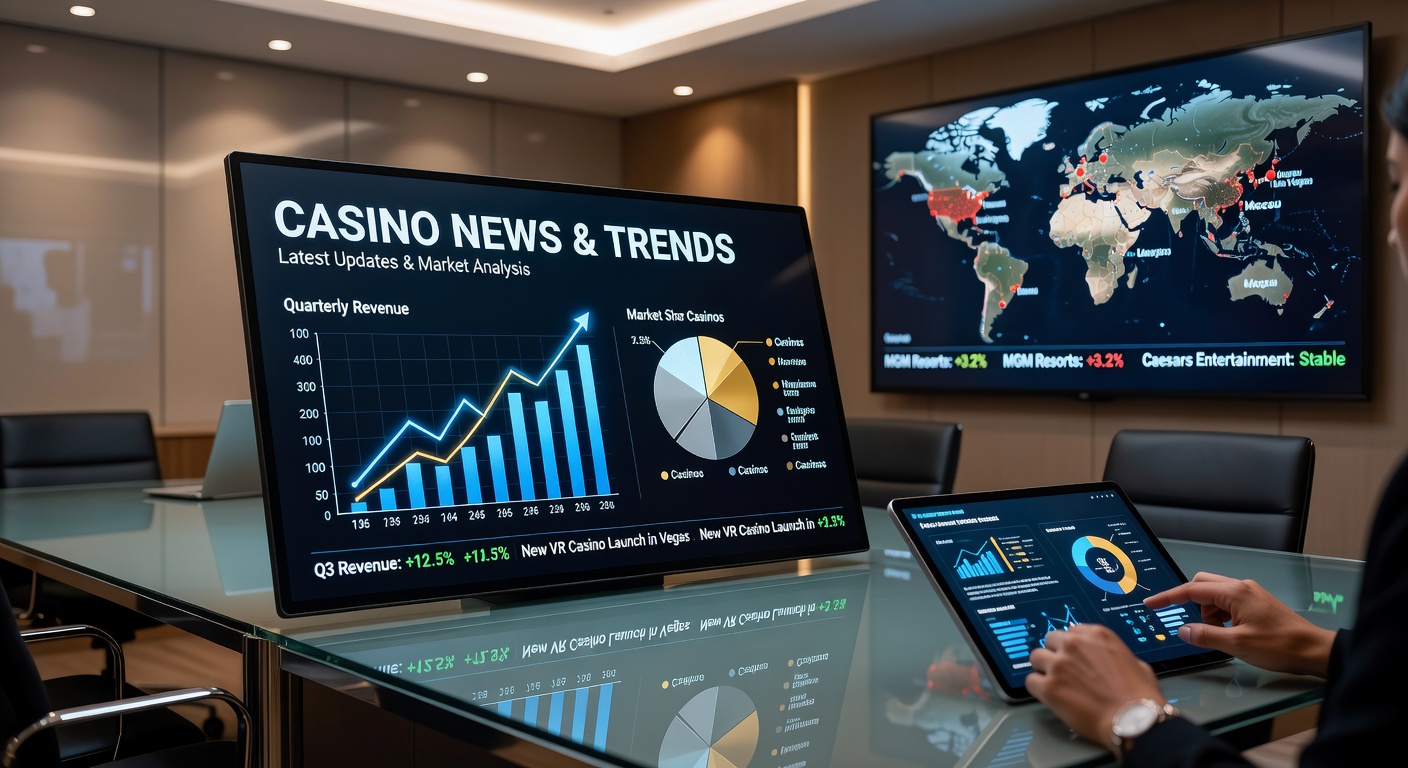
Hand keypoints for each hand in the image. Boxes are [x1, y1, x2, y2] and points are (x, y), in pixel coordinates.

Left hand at [1027, 624, 1163, 750]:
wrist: (1134, 719)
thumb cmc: (1141, 695)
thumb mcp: (1136, 663)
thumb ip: (1115, 655)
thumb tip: (1111, 662)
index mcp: (1096, 634)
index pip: (1072, 632)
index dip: (1072, 647)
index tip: (1076, 658)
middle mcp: (1074, 644)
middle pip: (1050, 640)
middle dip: (1056, 653)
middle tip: (1064, 671)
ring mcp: (1059, 664)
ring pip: (1036, 657)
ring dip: (1043, 669)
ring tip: (1054, 683)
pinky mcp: (1048, 687)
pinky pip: (1030, 681)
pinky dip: (1037, 689)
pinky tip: (1048, 697)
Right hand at [1146, 572, 1333, 676]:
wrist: (1313, 651)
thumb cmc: (1280, 645)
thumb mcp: (1237, 644)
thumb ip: (1205, 635)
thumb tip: (1183, 630)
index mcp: (1234, 592)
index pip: (1191, 590)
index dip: (1168, 597)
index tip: (1151, 604)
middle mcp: (1241, 587)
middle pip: (1202, 586)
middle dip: (1191, 604)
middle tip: (1194, 626)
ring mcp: (1250, 594)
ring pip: (1215, 597)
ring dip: (1208, 614)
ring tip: (1221, 636)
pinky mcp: (1256, 604)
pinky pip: (1228, 604)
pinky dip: (1221, 617)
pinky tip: (1230, 633)